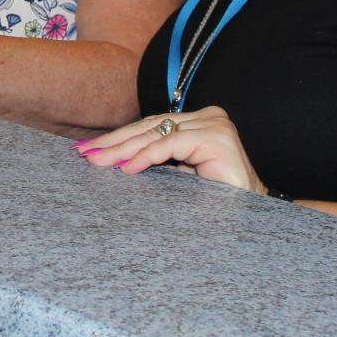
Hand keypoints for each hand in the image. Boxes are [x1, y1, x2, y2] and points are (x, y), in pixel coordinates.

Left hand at [75, 107, 266, 192]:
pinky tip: (127, 168)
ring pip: (156, 133)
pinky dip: (146, 157)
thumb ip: (156, 159)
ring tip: (97, 161)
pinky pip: (171, 145)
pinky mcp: (216, 138)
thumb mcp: (180, 175)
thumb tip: (111, 159)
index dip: (118, 138)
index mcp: (199, 121)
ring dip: (122, 149)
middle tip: (84, 153)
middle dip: (114, 142)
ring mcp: (214, 124)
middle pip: (150, 127)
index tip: (89, 150)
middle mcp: (208, 116)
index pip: (151, 126)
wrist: (252, 219)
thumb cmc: (215, 201)